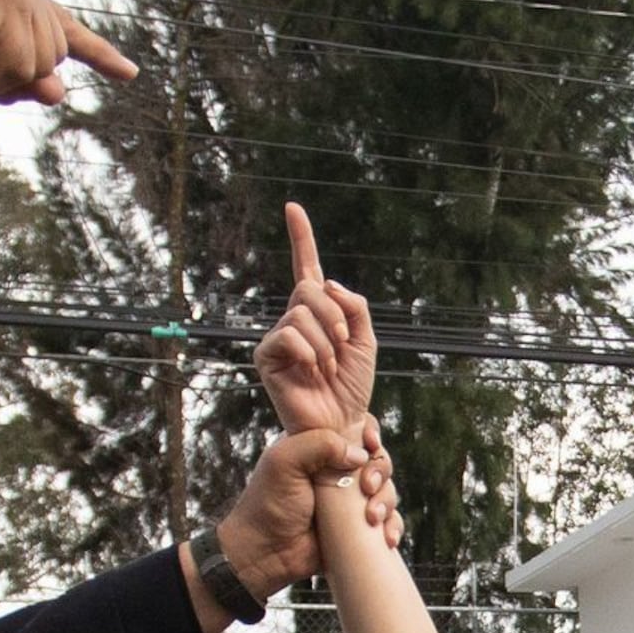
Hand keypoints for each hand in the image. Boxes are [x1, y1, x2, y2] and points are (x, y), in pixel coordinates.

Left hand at [181, 424, 391, 632]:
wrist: (265, 553)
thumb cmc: (267, 505)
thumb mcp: (284, 461)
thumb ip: (319, 444)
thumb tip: (360, 454)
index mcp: (320, 449)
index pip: (356, 432)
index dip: (370, 435)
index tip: (372, 443)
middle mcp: (338, 472)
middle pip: (378, 461)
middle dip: (380, 472)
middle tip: (368, 487)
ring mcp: (350, 501)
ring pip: (386, 491)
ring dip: (387, 502)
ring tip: (371, 518)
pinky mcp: (358, 527)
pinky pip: (388, 522)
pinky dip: (393, 527)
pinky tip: (386, 537)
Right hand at [254, 201, 376, 435]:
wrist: (343, 424)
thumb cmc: (352, 387)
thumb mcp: (366, 341)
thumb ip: (355, 306)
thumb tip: (329, 284)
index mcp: (318, 313)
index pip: (308, 268)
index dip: (301, 239)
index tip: (293, 208)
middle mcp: (294, 319)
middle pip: (310, 289)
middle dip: (335, 316)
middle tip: (343, 347)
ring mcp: (278, 337)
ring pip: (302, 312)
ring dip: (326, 341)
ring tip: (327, 368)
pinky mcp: (266, 356)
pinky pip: (288, 335)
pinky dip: (309, 352)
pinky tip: (312, 372)